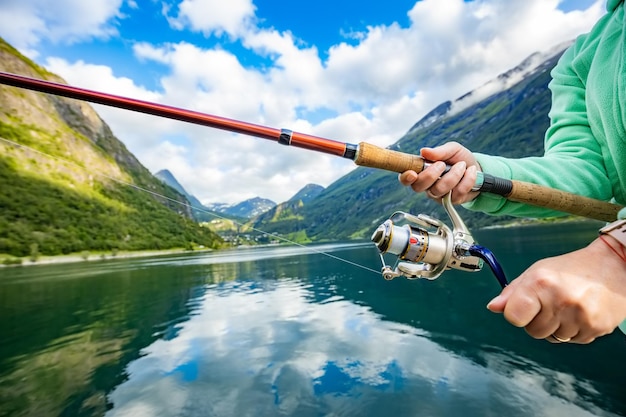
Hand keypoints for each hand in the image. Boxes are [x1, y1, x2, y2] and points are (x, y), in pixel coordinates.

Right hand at [397, 142, 480, 203]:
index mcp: (422, 171)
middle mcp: (427, 185)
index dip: (405, 178)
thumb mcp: (452, 149)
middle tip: (443, 164)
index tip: (412, 173)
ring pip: (439, 190)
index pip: (406, 179)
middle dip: (431, 174)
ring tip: (462, 165)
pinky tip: (470, 172)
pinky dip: (467, 179)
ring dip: (453, 175)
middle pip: (419, 187)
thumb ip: (439, 151)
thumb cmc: (460, 158)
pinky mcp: (452, 201)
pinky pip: (456, 193)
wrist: (478, 168)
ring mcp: (439, 195)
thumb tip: (424, 151)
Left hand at [487, 236, 625, 343]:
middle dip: (537, 320)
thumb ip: (513, 292)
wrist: (613, 266)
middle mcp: (560, 300)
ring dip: (557, 327)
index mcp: (540, 283)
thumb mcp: (537, 272)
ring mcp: (580, 316)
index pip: (513, 317)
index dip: (516, 314)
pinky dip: (574, 330)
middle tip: (550, 303)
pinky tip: (581, 312)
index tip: (523, 307)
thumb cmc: (570, 269)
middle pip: (533, 331)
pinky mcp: (597, 327)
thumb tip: (493, 307)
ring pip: (553, 338)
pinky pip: (574, 341)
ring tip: (568, 306)